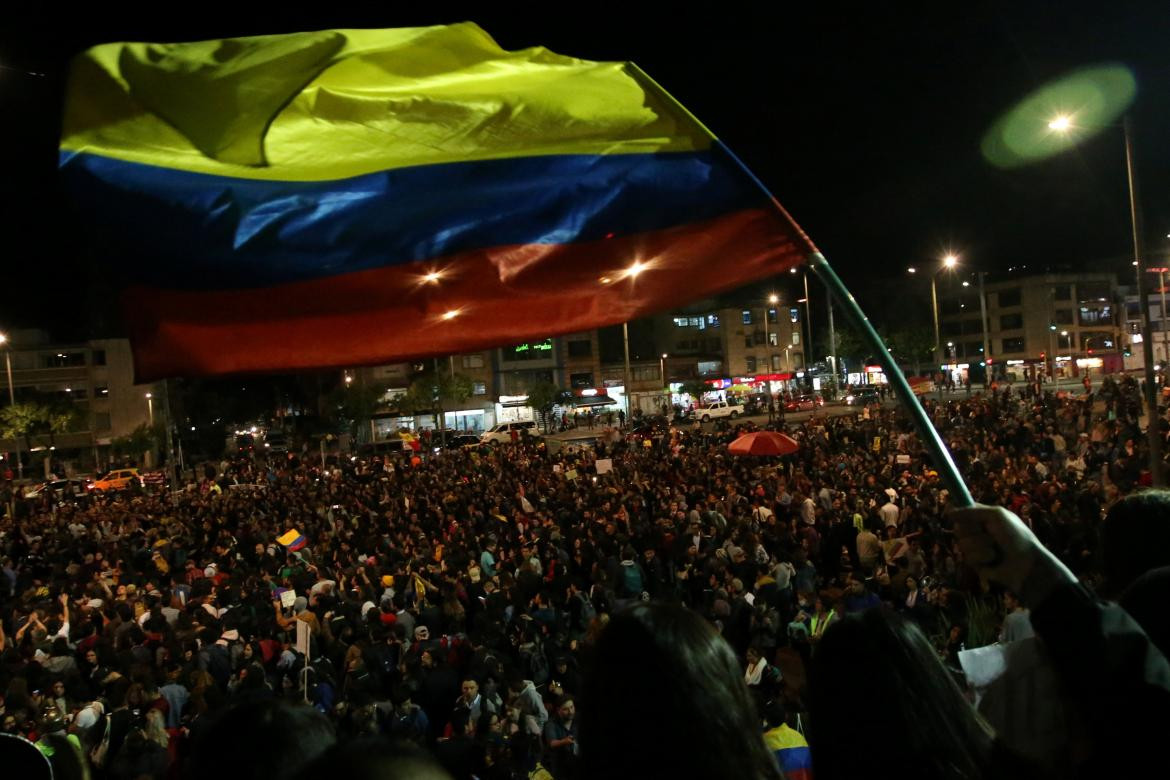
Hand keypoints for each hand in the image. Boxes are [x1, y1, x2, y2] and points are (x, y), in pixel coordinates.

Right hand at [949, 503, 1074, 605]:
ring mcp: (976, 547)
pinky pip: (969, 557)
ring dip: (979, 546)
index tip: (953, 514)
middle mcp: (979, 531)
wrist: (1026, 564)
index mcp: (985, 517)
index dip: (958, 512)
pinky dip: (982, 557)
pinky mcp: (976, 563)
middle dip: (972, 531)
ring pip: (963, 543)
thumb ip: (972, 511)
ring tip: (994, 550)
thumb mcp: (997, 516)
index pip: (963, 511)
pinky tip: (993, 560)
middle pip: (959, 527)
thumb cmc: (1016, 536)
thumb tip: (948, 511)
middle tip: (986, 533)